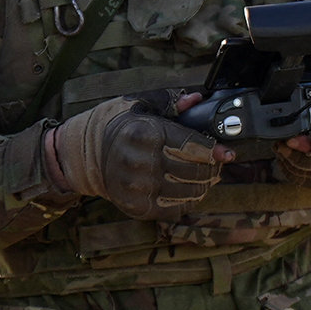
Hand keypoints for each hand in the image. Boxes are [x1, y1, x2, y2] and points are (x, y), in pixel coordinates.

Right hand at [46, 92, 227, 220]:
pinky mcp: (135, 206)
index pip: (192, 146)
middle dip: (211, 168)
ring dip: (203, 185)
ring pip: (186, 191)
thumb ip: (171, 102)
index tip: (228, 153)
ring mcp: (138, 187)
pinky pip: (172, 209)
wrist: (82, 154)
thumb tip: (196, 100)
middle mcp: (142, 162)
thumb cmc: (115, 124)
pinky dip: (187, 202)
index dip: (214, 151)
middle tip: (218, 164)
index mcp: (146, 134)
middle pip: (193, 170)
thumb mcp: (140, 104)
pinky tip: (191, 192)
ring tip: (208, 178)